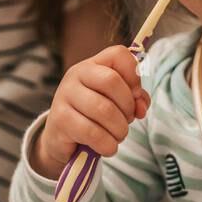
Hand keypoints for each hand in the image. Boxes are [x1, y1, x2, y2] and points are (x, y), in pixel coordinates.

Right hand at [33, 46, 150, 176]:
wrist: (61, 138)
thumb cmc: (93, 116)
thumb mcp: (115, 102)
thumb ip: (134, 99)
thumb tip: (141, 107)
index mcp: (92, 65)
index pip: (118, 54)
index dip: (134, 74)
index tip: (136, 94)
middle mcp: (76, 74)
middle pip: (111, 81)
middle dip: (127, 106)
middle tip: (127, 120)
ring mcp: (65, 95)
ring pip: (104, 110)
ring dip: (119, 129)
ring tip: (118, 136)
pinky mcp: (60, 119)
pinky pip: (92, 132)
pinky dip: (107, 144)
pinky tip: (108, 147)